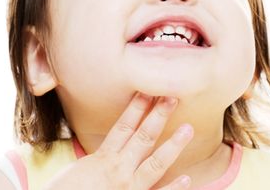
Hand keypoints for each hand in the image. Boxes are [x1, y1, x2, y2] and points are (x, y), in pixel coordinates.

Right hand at [43, 93, 193, 189]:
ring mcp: (127, 187)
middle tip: (172, 97)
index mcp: (102, 158)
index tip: (149, 90)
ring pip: (155, 163)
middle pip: (142, 137)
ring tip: (188, 129)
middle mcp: (117, 170)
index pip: (124, 126)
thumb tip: (113, 146)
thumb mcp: (81, 169)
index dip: (137, 107)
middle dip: (158, 116)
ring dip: (173, 145)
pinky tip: (188, 179)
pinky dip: (172, 188)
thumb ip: (100, 158)